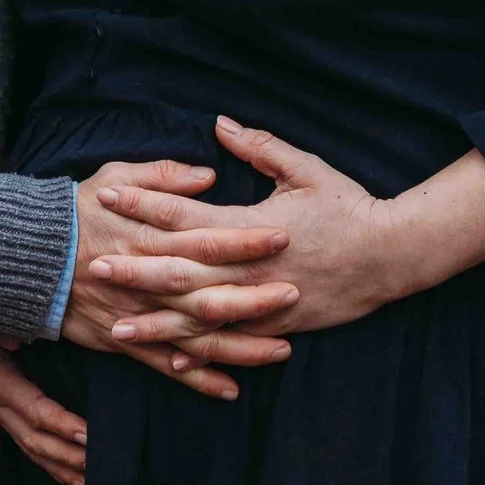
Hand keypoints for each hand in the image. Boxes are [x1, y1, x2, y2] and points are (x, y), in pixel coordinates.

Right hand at [0, 324, 85, 484]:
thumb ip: (0, 327)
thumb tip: (14, 342)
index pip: (33, 409)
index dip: (60, 424)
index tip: (88, 434)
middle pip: (35, 440)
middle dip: (68, 455)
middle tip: (101, 466)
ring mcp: (4, 416)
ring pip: (35, 451)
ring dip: (65, 470)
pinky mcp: (11, 419)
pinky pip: (33, 448)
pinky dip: (55, 466)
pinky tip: (76, 480)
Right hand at [61, 159, 299, 398]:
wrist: (24, 256)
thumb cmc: (74, 210)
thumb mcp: (115, 176)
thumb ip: (163, 175)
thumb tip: (208, 174)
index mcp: (149, 236)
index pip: (205, 238)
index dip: (243, 239)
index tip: (281, 236)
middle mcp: (147, 279)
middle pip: (208, 291)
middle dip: (254, 296)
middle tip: (295, 294)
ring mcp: (137, 314)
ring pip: (196, 336)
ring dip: (239, 346)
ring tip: (282, 351)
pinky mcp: (124, 340)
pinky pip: (165, 364)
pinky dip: (197, 380)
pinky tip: (231, 389)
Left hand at [99, 126, 484, 367]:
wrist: (393, 254)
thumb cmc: (349, 204)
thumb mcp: (305, 168)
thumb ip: (259, 147)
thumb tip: (220, 124)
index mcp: (253, 224)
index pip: (186, 214)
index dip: (144, 205)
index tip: (108, 196)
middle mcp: (252, 267)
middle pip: (182, 270)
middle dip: (134, 269)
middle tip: (91, 266)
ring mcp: (265, 300)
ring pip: (200, 316)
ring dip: (156, 321)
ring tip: (116, 326)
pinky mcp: (279, 323)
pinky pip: (233, 342)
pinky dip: (201, 352)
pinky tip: (170, 361)